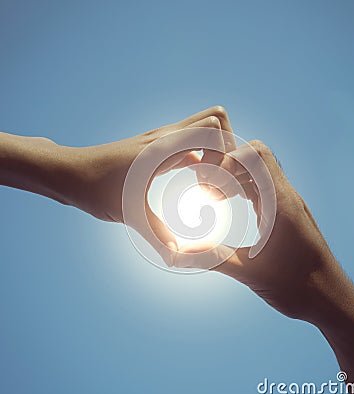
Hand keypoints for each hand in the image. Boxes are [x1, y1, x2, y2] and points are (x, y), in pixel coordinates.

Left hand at [61, 106, 235, 259]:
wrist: (68, 172)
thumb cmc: (93, 189)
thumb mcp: (129, 214)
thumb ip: (157, 236)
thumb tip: (179, 257)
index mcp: (162, 148)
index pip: (212, 129)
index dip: (226, 156)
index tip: (214, 186)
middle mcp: (164, 136)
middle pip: (214, 118)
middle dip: (227, 146)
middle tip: (219, 179)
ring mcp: (161, 138)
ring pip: (202, 126)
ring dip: (214, 150)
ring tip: (208, 183)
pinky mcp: (156, 146)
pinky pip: (188, 141)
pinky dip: (200, 155)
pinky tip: (195, 181)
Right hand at [175, 138, 353, 393]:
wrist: (332, 299)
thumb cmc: (298, 287)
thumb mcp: (250, 273)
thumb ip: (212, 258)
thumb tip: (176, 255)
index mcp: (281, 202)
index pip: (256, 154)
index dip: (228, 159)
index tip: (210, 184)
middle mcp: (286, 196)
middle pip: (256, 157)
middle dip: (227, 165)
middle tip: (208, 189)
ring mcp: (288, 204)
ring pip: (259, 172)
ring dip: (235, 177)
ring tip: (215, 197)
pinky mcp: (287, 214)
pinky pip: (263, 189)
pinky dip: (244, 189)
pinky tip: (230, 205)